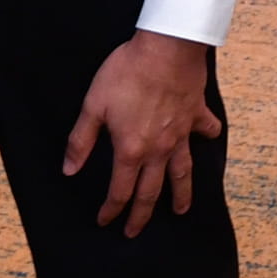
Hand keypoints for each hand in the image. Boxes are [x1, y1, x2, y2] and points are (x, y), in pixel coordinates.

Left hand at [63, 29, 223, 236]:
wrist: (167, 46)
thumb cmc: (127, 72)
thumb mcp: (94, 105)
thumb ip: (81, 141)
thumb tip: (69, 169)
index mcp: (131, 149)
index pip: (120, 190)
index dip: (111, 210)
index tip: (105, 221)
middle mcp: (159, 149)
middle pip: (151, 191)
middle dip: (141, 215)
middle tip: (135, 231)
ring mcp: (181, 134)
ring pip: (182, 173)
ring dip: (181, 194)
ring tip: (181, 210)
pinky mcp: (196, 114)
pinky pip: (205, 131)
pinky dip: (207, 137)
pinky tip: (208, 139)